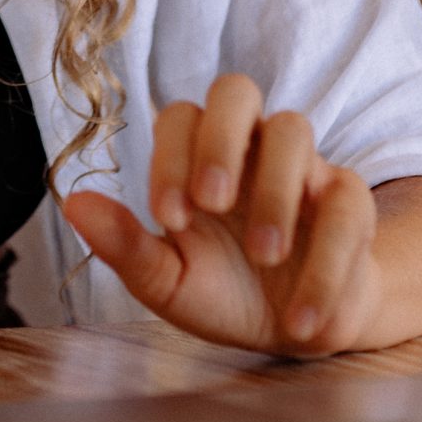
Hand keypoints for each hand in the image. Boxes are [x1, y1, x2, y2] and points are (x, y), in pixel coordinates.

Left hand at [61, 74, 385, 355]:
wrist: (296, 331)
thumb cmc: (225, 293)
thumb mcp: (169, 281)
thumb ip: (125, 245)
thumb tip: (72, 202)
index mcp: (199, 157)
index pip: (180, 117)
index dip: (171, 157)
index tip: (168, 219)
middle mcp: (250, 147)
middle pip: (236, 89)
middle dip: (220, 138)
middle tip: (212, 203)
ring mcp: (303, 166)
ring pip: (294, 129)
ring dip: (276, 192)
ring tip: (265, 257)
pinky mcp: (349, 201)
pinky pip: (346, 203)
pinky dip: (326, 263)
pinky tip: (300, 318)